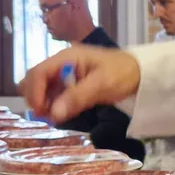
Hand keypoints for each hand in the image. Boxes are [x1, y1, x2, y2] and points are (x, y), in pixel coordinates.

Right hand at [18, 45, 140, 123]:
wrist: (139, 73)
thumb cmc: (122, 73)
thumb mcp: (102, 84)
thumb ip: (78, 97)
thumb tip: (54, 114)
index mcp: (66, 58)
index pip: (38, 72)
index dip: (34, 92)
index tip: (40, 112)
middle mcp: (61, 64)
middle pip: (34, 79)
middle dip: (35, 98)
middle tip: (44, 117)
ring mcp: (64, 74)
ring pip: (41, 88)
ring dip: (42, 102)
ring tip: (52, 117)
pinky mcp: (70, 85)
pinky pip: (53, 95)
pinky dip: (52, 105)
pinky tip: (59, 114)